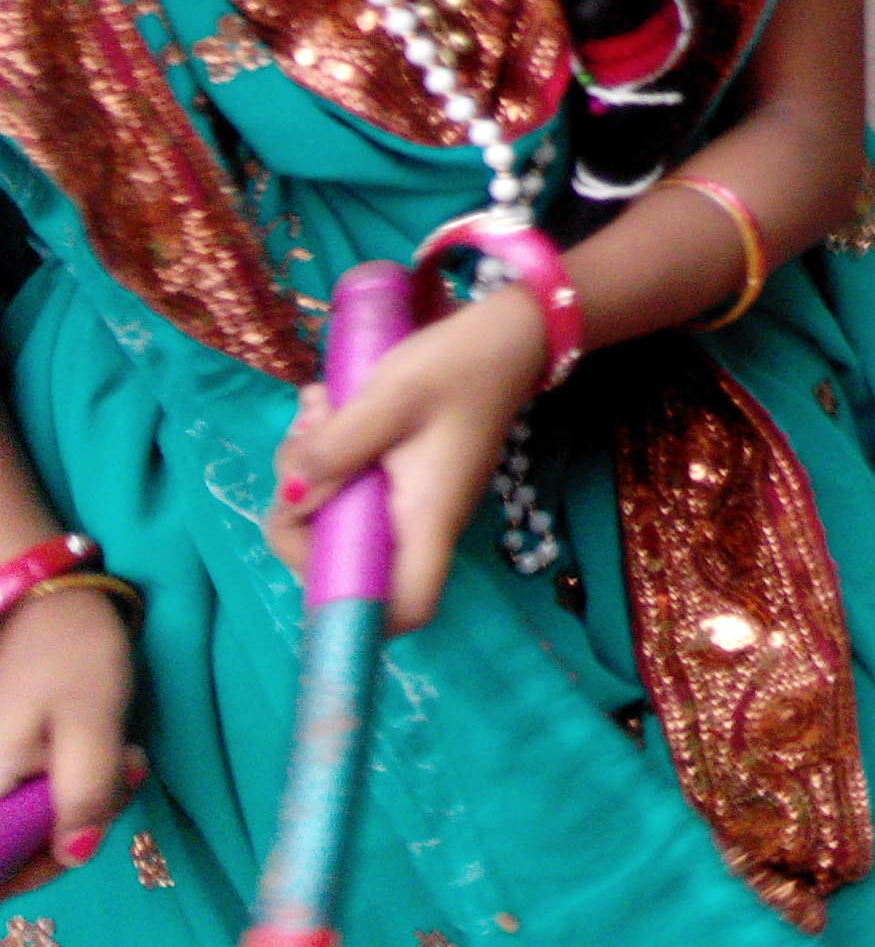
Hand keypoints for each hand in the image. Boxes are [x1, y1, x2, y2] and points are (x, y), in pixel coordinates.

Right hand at [0, 579, 139, 892]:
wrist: (39, 591)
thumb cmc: (67, 652)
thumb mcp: (92, 722)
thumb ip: (86, 793)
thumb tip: (78, 855)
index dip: (40, 869)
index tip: (88, 836)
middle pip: (11, 843)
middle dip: (73, 824)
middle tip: (126, 774)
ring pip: (20, 815)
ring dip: (73, 800)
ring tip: (122, 755)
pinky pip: (18, 789)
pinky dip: (58, 782)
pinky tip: (95, 750)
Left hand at [267, 289, 544, 634]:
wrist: (511, 332)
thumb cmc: (460, 366)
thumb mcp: (389, 398)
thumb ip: (334, 450)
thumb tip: (291, 498)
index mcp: (426, 518)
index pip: (406, 608)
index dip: (358, 614)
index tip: (315, 562)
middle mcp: (418, 521)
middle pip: (345, 561)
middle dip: (300, 514)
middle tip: (301, 450)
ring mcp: (409, 499)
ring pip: (336, 516)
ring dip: (307, 471)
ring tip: (316, 410)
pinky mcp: (401, 475)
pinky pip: (348, 485)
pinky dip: (325, 455)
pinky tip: (325, 406)